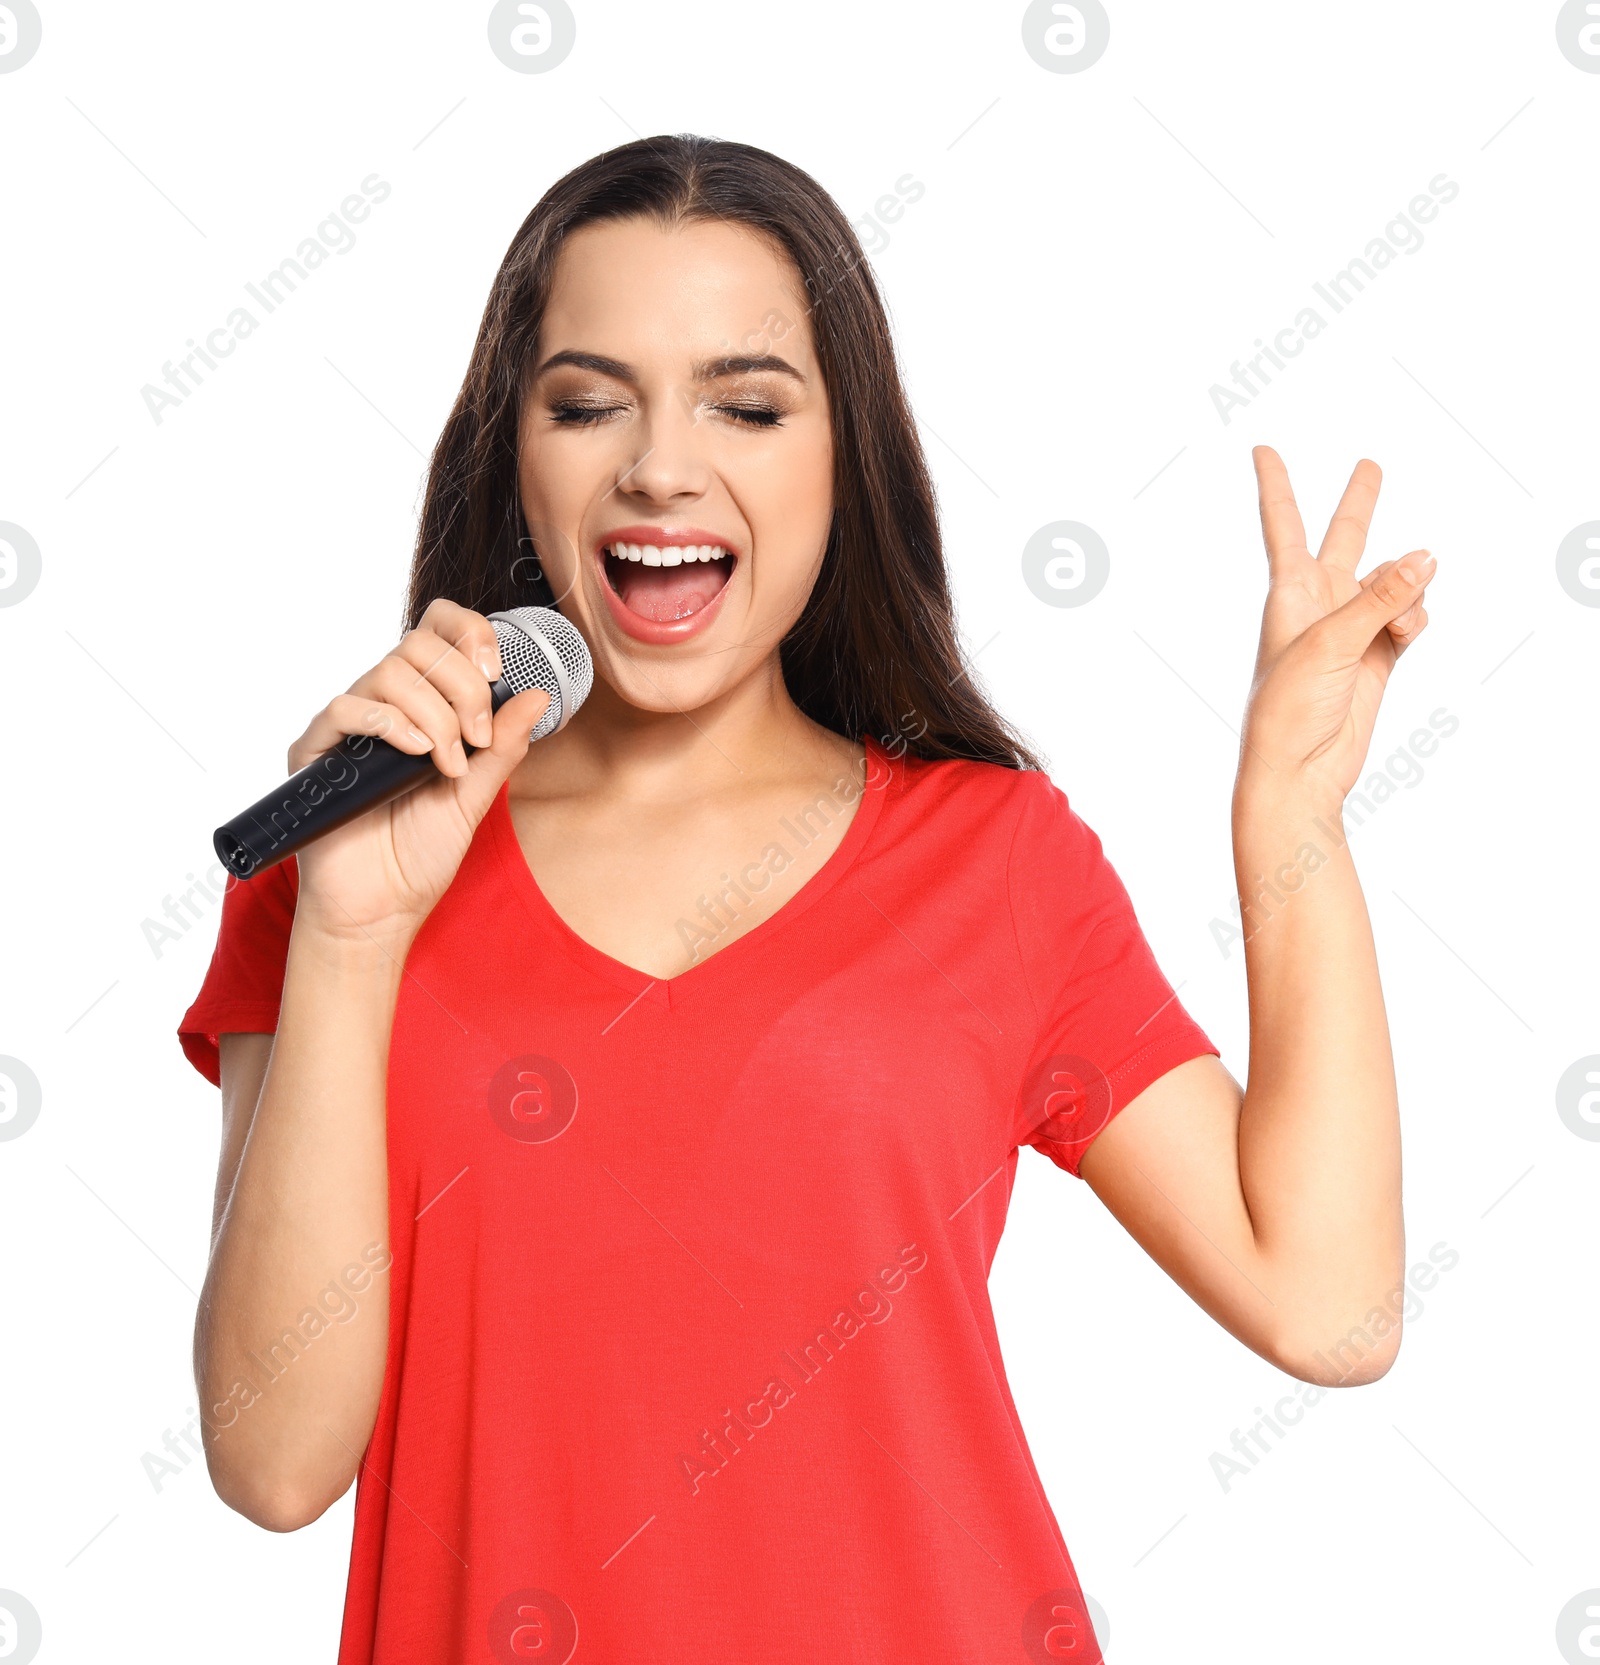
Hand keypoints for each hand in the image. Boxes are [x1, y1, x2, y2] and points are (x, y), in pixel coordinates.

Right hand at [286, 598, 550, 941]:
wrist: (381, 908)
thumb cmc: (421, 854)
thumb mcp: (476, 795)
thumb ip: (503, 746)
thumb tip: (539, 695)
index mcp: (423, 706)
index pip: (437, 632)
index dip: (469, 634)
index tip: (497, 672)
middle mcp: (384, 706)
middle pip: (418, 645)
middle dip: (462, 687)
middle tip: (476, 739)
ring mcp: (348, 728)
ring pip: (388, 672)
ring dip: (434, 715)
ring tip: (447, 764)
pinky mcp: (315, 751)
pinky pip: (346, 708)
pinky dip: (390, 723)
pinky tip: (415, 755)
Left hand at [1236, 446, 1434, 810]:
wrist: (1298, 771)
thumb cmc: (1288, 708)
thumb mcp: (1331, 643)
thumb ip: (1380, 598)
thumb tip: (1426, 557)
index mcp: (1289, 593)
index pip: (1283, 525)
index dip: (1277, 485)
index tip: (1262, 448)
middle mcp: (1319, 603)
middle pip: (1346, 539)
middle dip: (1360, 503)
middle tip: (1372, 464)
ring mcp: (1351, 628)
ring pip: (1395, 581)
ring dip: (1407, 587)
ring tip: (1400, 616)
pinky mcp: (1378, 654)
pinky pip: (1410, 615)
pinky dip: (1416, 616)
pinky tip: (1408, 630)